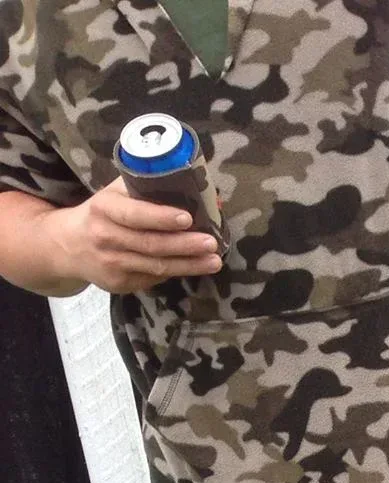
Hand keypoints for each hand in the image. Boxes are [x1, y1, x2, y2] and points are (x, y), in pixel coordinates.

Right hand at [46, 178, 220, 294]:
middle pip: (151, 244)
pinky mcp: (118, 284)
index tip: (187, 218)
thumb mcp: (113, 193)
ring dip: (189, 265)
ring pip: (156, 266)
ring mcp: (112, 264)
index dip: (161, 217)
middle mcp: (106, 237)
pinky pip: (152, 278)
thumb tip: (193, 186)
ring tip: (213, 261)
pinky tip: (193, 267)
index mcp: (104, 209)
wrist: (68, 246)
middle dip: (185, 245)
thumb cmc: (102, 213)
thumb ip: (143, 188)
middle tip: (211, 243)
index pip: (134, 215)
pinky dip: (175, 272)